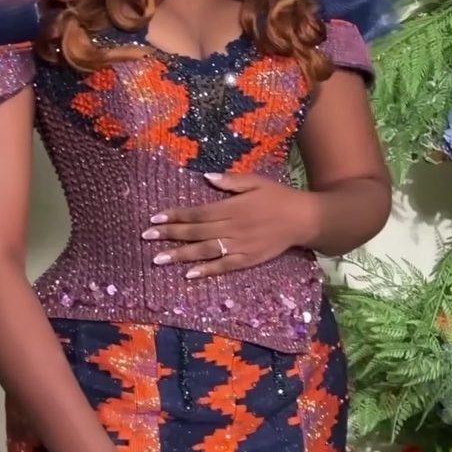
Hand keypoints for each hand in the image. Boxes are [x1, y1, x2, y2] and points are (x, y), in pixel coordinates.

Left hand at [142, 172, 317, 278]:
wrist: (304, 219)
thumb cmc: (278, 197)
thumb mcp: (256, 181)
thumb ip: (231, 181)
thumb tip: (206, 177)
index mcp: (232, 207)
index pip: (197, 213)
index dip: (175, 215)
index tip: (155, 217)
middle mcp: (233, 227)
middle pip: (196, 232)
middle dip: (169, 234)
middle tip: (146, 236)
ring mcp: (240, 245)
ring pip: (205, 251)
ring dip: (180, 255)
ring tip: (158, 259)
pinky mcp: (248, 259)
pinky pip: (224, 266)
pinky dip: (206, 270)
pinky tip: (189, 274)